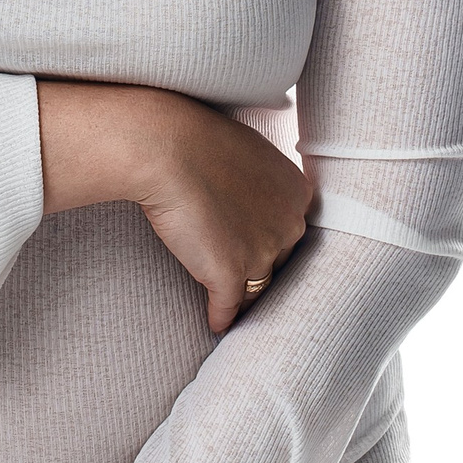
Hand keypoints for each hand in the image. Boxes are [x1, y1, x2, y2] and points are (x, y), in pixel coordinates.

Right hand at [37, 80, 313, 334]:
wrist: (165, 147)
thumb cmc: (197, 139)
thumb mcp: (247, 151)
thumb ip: (260, 180)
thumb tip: (250, 196)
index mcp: (297, 192)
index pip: (291, 228)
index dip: (270, 239)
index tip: (254, 247)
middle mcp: (290, 224)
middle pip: (280, 260)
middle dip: (261, 267)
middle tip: (245, 278)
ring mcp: (262, 253)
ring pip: (258, 288)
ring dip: (245, 298)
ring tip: (234, 308)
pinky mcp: (230, 275)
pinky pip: (229, 309)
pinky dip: (221, 318)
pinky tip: (214, 323)